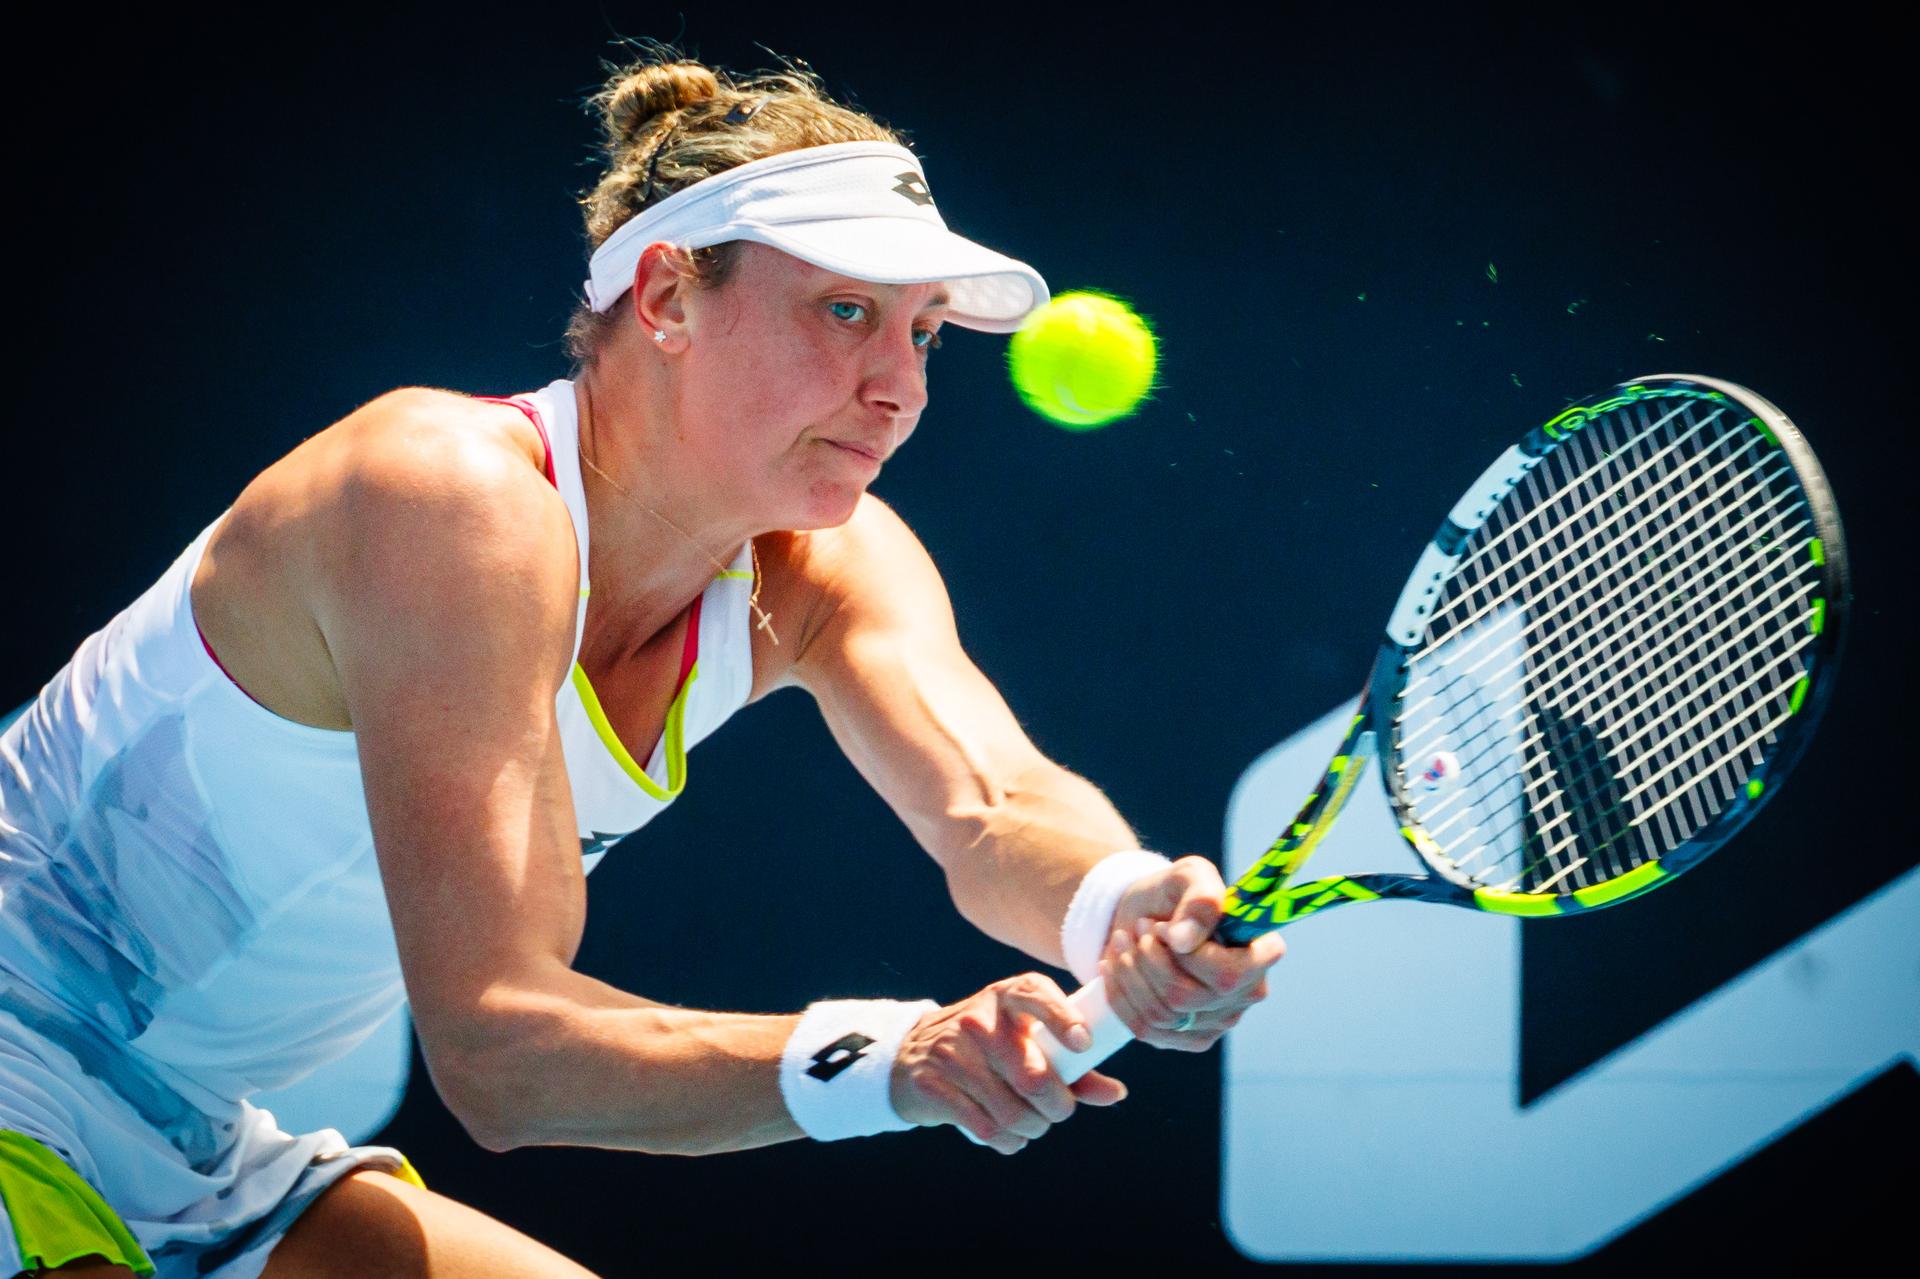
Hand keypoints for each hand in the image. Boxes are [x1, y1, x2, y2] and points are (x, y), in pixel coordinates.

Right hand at [889, 972, 1127, 1153]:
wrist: (915, 1054)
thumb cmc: (991, 1049)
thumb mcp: (1028, 1042)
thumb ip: (1074, 1066)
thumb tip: (1115, 1093)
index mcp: (1008, 997)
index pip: (1037, 995)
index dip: (1063, 1019)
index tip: (1083, 1045)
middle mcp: (978, 1019)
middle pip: (1034, 1077)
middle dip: (1057, 1107)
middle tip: (1058, 1110)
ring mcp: (952, 1051)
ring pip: (1013, 1112)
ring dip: (1032, 1128)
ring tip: (1030, 1123)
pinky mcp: (933, 1084)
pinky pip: (987, 1129)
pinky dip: (1008, 1141)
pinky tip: (1007, 1134)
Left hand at [1101, 854, 1286, 1050]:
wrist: (1147, 916)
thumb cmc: (1177, 893)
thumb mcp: (1190, 876)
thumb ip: (1198, 900)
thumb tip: (1184, 940)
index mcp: (1261, 954)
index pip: (1228, 975)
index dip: (1190, 956)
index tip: (1164, 926)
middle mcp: (1248, 994)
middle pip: (1187, 997)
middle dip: (1149, 959)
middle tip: (1140, 928)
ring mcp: (1219, 1022)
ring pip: (1162, 1014)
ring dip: (1131, 972)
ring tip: (1123, 940)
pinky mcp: (1188, 1038)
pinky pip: (1145, 1028)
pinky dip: (1120, 994)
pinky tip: (1113, 966)